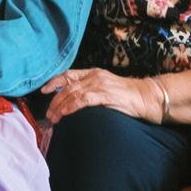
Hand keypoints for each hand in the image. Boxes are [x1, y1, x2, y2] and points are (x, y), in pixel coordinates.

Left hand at [42, 68, 162, 125]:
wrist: (146, 97)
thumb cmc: (128, 97)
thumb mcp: (106, 89)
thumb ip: (92, 91)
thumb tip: (75, 101)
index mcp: (93, 73)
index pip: (68, 74)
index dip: (54, 82)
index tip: (44, 90)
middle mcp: (94, 76)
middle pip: (67, 86)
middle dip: (55, 100)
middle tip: (48, 114)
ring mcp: (99, 84)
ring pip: (72, 93)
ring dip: (60, 106)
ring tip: (54, 118)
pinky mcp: (105, 94)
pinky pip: (83, 99)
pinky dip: (71, 106)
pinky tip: (65, 113)